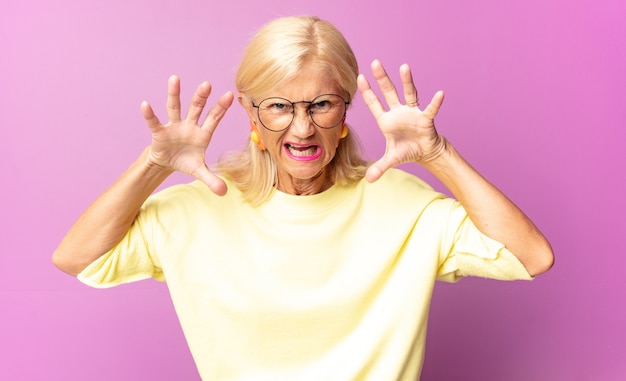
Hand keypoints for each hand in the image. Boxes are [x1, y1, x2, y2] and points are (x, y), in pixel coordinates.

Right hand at [141, 75, 233, 194]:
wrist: (168, 163)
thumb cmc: (186, 162)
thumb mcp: (200, 172)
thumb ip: (212, 179)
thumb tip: (224, 192)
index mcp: (203, 134)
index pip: (214, 118)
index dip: (221, 108)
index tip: (229, 94)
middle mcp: (190, 125)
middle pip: (196, 108)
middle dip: (201, 96)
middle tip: (207, 84)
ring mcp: (174, 126)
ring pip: (175, 107)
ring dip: (175, 94)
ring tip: (175, 78)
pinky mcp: (160, 132)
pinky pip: (154, 122)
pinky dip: (150, 114)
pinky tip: (145, 105)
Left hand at [358, 60, 445, 181]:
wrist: (424, 153)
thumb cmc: (406, 151)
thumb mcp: (391, 160)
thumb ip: (379, 167)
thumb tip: (368, 180)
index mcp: (386, 120)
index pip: (374, 104)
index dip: (367, 92)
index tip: (360, 77)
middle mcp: (398, 112)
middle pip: (388, 92)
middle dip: (382, 78)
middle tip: (375, 62)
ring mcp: (412, 113)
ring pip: (408, 93)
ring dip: (406, 81)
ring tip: (404, 66)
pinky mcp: (425, 118)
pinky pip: (430, 109)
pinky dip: (435, 102)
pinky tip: (440, 94)